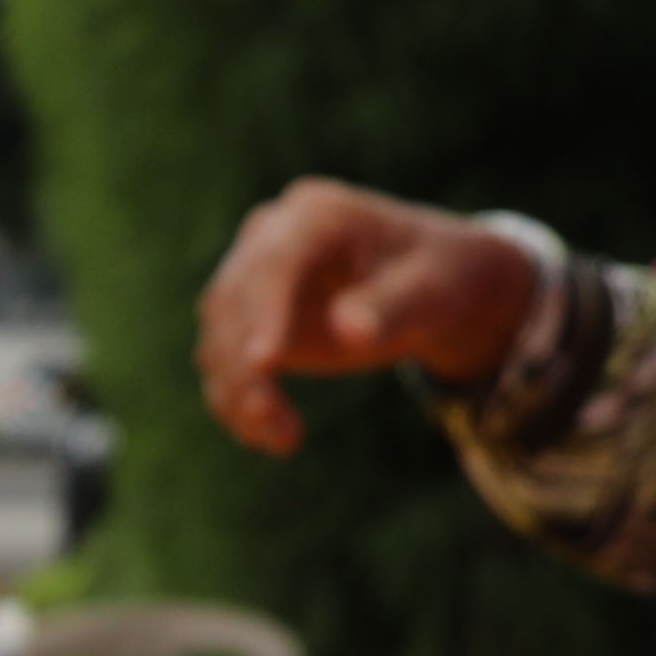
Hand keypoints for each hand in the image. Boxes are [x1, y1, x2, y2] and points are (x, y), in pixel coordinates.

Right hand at [192, 179, 542, 456]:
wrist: (427, 284)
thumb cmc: (434, 277)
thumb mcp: (430, 290)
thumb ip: (391, 306)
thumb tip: (349, 331)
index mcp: (317, 214)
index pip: (275, 261)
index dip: (264, 311)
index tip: (265, 364)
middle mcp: (270, 237)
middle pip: (233, 302)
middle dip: (246, 368)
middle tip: (276, 425)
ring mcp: (252, 278)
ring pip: (220, 338)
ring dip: (240, 394)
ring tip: (284, 441)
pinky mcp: (248, 319)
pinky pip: (225, 364)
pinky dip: (239, 404)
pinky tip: (273, 438)